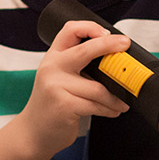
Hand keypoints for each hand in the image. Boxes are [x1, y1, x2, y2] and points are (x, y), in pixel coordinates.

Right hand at [15, 20, 131, 155]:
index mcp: (53, 57)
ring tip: (122, 102)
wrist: (32, 132)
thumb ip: (78, 66)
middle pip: (85, 50)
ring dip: (116, 96)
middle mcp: (52, 68)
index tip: (109, 33)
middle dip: (109, 45)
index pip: (70, 30)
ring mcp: (56, 86)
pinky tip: (113, 111)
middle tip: (125, 46)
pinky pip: (96, 105)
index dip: (91, 27)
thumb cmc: (52, 104)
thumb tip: (115, 60)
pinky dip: (109, 109)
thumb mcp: (58, 78)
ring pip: (98, 88)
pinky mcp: (64, 105)